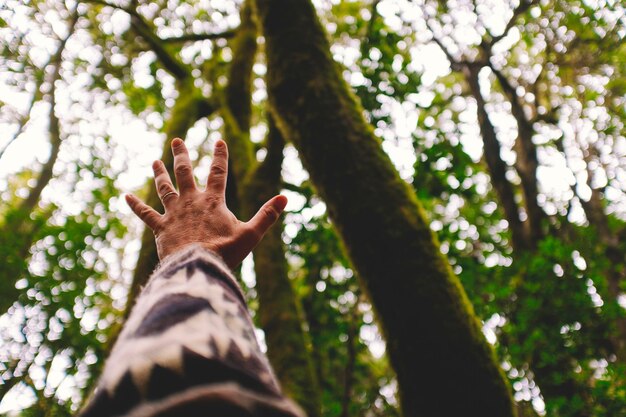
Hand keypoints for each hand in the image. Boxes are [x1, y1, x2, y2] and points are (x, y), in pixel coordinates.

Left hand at [125, 138, 287, 267]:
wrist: (196, 268)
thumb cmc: (225, 253)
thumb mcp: (251, 234)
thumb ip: (267, 215)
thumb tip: (285, 198)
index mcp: (213, 201)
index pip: (217, 172)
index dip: (219, 156)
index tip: (219, 141)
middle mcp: (191, 202)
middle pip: (184, 172)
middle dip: (181, 154)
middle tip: (176, 140)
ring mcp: (174, 214)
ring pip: (164, 188)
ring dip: (160, 174)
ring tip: (155, 161)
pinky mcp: (161, 229)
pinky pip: (146, 215)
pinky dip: (136, 206)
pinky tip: (126, 196)